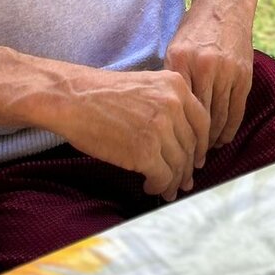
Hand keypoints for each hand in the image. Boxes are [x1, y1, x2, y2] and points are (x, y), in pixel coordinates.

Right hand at [57, 68, 209, 199]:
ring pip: (179, 164)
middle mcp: (173, 105)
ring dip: (174, 180)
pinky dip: (159, 186)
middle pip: (192, 145)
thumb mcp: (145, 85)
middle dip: (188, 166)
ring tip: (167, 189)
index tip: (197, 158)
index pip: (202, 121)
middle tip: (184, 180)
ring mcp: (160, 128)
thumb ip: (166, 104)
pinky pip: (163, 176)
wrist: (72, 98)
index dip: (202, 144)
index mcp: (175, 85)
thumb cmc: (101, 93)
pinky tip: (151, 187)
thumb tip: (179, 136)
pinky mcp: (145, 151)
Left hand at [165, 2, 253, 152]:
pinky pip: (237, 110)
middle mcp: (203, 66)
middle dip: (194, 143)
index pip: (177, 108)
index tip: (172, 150)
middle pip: (198, 117)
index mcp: (180, 61)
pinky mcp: (244, 74)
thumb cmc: (194, 31)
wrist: (224, 7)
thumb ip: (172, 80)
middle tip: (189, 161)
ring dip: (212, 140)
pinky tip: (222, 139)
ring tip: (204, 153)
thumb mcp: (174, 50)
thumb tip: (165, 116)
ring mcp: (226, 71)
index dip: (176, 132)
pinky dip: (229, 129)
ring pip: (219, 117)